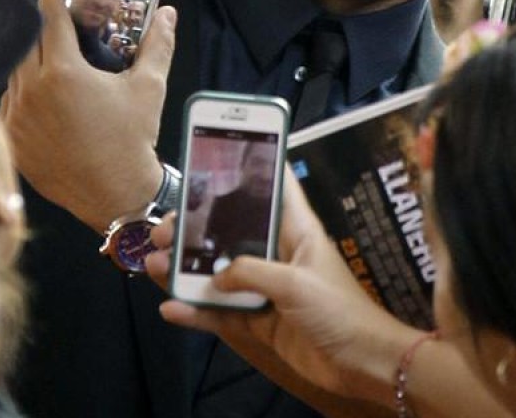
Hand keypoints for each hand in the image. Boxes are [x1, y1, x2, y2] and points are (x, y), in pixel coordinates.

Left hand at [0, 0, 176, 230]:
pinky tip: (47, 99)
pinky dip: (25, 94)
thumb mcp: (149, 87)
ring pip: (16, 71)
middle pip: (28, 40)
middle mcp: (33, 91)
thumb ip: (157, 44)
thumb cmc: (132, 139)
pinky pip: (10, 102)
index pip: (49, 17)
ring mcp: (18, 117)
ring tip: (57, 66)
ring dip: (33, 61)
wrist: (115, 194)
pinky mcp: (12, 138)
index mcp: (65, 73)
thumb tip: (167, 14)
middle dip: (43, 29)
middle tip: (60, 27)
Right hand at [145, 168, 418, 403]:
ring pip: (217, 272)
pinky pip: (221, 312)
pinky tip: (171, 307)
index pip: (275, 186)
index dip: (252, 166)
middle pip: (230, 232)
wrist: (362, 364)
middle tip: (162, 228)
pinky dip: (196, 311)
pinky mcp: (259, 320)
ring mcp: (265, 288)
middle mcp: (277, 253)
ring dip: (186, 269)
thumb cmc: (339, 310)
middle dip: (195, 228)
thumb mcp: (295, 282)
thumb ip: (250, 272)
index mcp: (296, 230)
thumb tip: (214, 275)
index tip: (219, 151)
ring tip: (152, 262)